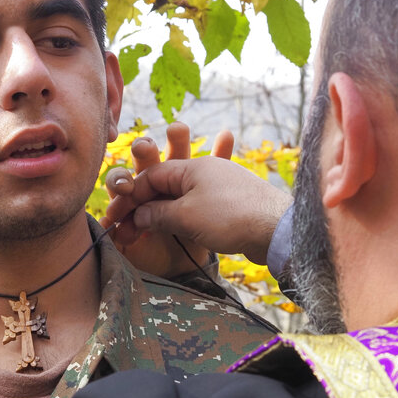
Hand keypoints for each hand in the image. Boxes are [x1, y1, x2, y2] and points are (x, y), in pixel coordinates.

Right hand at [99, 122, 232, 278]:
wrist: (277, 231)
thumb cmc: (230, 217)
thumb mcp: (186, 217)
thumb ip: (158, 214)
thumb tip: (140, 215)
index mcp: (191, 167)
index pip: (150, 175)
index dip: (132, 195)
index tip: (119, 216)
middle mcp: (203, 172)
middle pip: (162, 181)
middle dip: (141, 199)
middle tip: (124, 217)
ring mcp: (216, 187)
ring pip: (177, 196)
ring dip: (159, 212)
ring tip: (142, 230)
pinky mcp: (227, 205)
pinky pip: (194, 207)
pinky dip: (178, 218)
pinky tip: (170, 231)